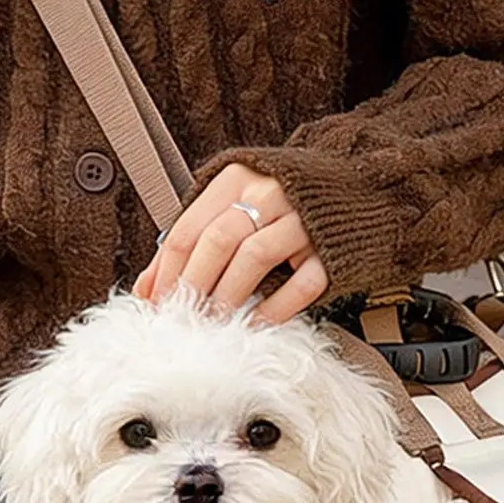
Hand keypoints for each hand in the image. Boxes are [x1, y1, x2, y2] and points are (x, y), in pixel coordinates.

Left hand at [133, 163, 328, 323]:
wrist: (355, 192)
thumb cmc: (285, 204)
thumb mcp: (235, 204)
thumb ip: (193, 237)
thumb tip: (147, 286)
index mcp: (237, 178)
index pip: (190, 227)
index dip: (167, 270)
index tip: (155, 302)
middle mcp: (270, 193)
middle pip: (218, 240)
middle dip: (193, 284)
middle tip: (181, 316)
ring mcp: (303, 222)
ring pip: (254, 258)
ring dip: (227, 296)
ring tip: (213, 322)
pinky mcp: (330, 252)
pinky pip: (300, 284)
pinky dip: (274, 309)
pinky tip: (255, 324)